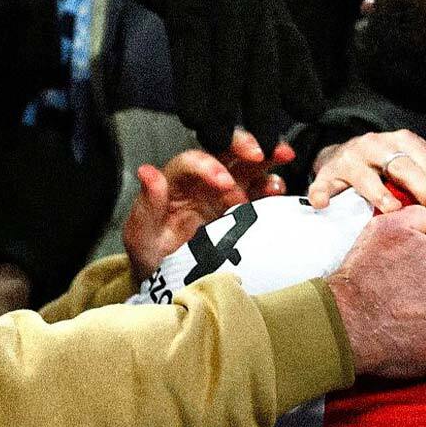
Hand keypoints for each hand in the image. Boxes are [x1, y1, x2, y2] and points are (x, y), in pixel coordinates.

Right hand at [52, 0, 322, 153]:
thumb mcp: (239, 0)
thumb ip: (262, 37)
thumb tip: (288, 78)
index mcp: (268, 2)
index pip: (293, 48)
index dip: (303, 84)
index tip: (311, 116)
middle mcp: (251, 1)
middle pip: (263, 64)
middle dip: (265, 107)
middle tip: (268, 147)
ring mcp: (218, 1)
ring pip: (225, 65)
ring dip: (223, 109)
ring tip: (220, 142)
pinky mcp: (184, 2)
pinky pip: (190, 53)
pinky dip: (191, 88)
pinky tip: (191, 116)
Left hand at [123, 130, 291, 282]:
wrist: (169, 280)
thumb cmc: (152, 255)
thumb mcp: (141, 234)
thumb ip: (147, 204)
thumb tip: (148, 173)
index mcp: (175, 182)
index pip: (192, 162)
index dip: (209, 165)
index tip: (225, 182)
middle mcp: (201, 180)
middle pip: (222, 150)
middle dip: (243, 146)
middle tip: (260, 154)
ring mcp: (224, 191)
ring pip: (245, 163)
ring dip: (266, 156)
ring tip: (283, 156)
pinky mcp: (242, 206)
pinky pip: (259, 188)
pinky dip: (272, 185)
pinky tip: (279, 189)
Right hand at [309, 129, 425, 223]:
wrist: (344, 154)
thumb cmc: (387, 160)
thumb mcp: (415, 156)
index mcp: (402, 141)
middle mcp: (377, 145)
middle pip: (403, 167)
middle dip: (424, 191)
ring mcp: (351, 158)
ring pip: (364, 174)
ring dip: (377, 192)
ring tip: (392, 210)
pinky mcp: (328, 172)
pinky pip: (323, 182)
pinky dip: (322, 192)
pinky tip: (324, 204)